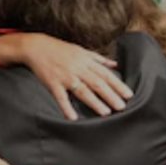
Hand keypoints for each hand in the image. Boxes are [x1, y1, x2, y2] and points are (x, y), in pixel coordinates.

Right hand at [0, 33, 133, 119]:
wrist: (37, 47)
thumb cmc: (61, 49)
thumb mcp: (82, 50)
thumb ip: (99, 59)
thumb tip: (115, 64)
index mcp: (86, 61)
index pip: (105, 74)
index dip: (118, 85)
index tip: (129, 95)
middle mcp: (78, 68)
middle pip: (97, 83)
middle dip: (111, 95)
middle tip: (122, 107)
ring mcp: (65, 76)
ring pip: (82, 90)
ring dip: (94, 102)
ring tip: (106, 112)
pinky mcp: (52, 83)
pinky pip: (60, 97)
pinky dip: (66, 107)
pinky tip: (73, 117)